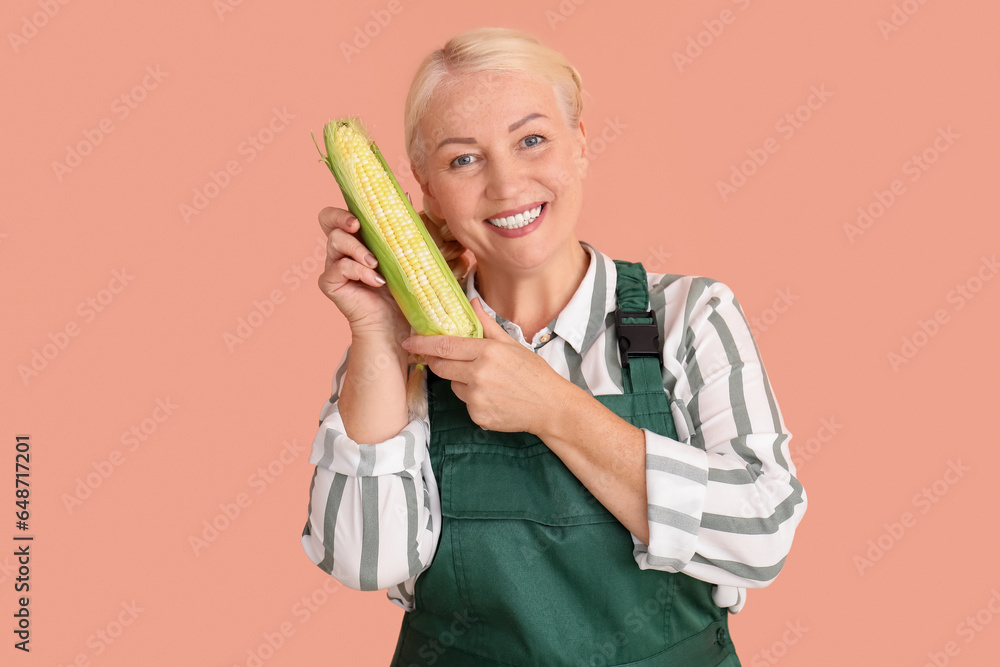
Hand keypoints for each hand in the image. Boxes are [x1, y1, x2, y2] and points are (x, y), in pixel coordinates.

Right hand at [316, 206, 408, 340]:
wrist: (395, 324)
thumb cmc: (402, 289)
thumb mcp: (407, 254)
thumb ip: (405, 228)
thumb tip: (408, 196)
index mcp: (358, 238)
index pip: (342, 212)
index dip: (346, 206)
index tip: (362, 212)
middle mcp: (342, 249)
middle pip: (327, 219)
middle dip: (341, 218)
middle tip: (357, 227)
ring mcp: (334, 266)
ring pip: (334, 241)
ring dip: (357, 249)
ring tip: (375, 264)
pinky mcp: (330, 283)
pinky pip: (338, 268)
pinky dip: (359, 271)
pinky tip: (375, 280)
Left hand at [401, 299, 570, 434]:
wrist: (550, 407)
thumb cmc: (534, 373)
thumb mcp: (512, 344)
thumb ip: (487, 325)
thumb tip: (472, 303)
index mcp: (487, 352)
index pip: (445, 346)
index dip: (423, 344)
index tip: (409, 341)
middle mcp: (478, 375)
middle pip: (441, 367)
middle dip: (437, 362)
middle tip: (441, 359)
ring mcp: (477, 398)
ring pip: (454, 386)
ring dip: (461, 381)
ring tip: (487, 382)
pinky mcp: (478, 416)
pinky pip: (465, 404)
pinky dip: (473, 400)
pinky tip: (493, 398)